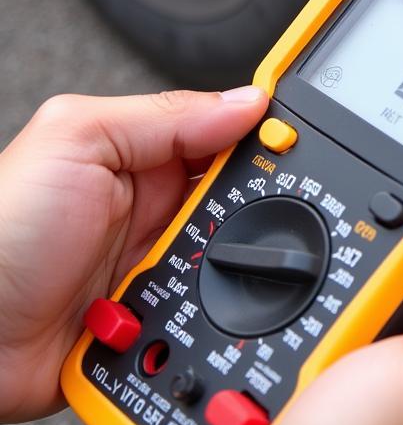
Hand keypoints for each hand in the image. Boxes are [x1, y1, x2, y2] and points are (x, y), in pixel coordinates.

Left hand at [0, 87, 268, 420]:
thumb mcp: (77, 139)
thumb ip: (165, 115)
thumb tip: (249, 101)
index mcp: (149, 154)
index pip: (232, 135)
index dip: (271, 136)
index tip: (303, 144)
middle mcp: (162, 208)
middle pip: (246, 203)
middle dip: (253, 214)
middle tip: (233, 221)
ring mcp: (161, 267)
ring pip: (236, 265)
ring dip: (228, 274)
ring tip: (186, 274)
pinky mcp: (158, 322)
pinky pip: (209, 320)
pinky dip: (211, 323)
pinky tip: (189, 320)